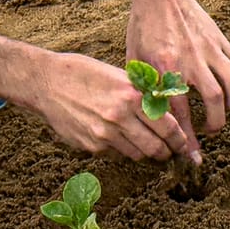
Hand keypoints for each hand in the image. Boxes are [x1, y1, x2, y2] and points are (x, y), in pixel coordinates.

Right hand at [25, 50, 194, 164]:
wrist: (46, 83)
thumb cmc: (85, 73)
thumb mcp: (119, 76)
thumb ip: (143, 94)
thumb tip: (167, 111)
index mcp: (131, 97)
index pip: (167, 127)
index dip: (179, 140)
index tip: (183, 144)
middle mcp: (120, 118)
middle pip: (156, 148)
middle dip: (167, 152)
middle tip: (171, 152)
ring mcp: (104, 135)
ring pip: (137, 155)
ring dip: (146, 154)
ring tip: (149, 147)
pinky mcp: (91, 146)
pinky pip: (117, 155)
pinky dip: (124, 151)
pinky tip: (121, 140)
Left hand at [126, 0, 229, 150]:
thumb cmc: (143, 27)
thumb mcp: (135, 59)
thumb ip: (145, 88)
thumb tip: (154, 119)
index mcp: (164, 66)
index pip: (179, 112)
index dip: (187, 139)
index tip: (192, 158)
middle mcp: (190, 59)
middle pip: (214, 102)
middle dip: (215, 125)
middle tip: (209, 132)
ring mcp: (210, 48)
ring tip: (222, 114)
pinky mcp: (221, 40)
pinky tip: (229, 92)